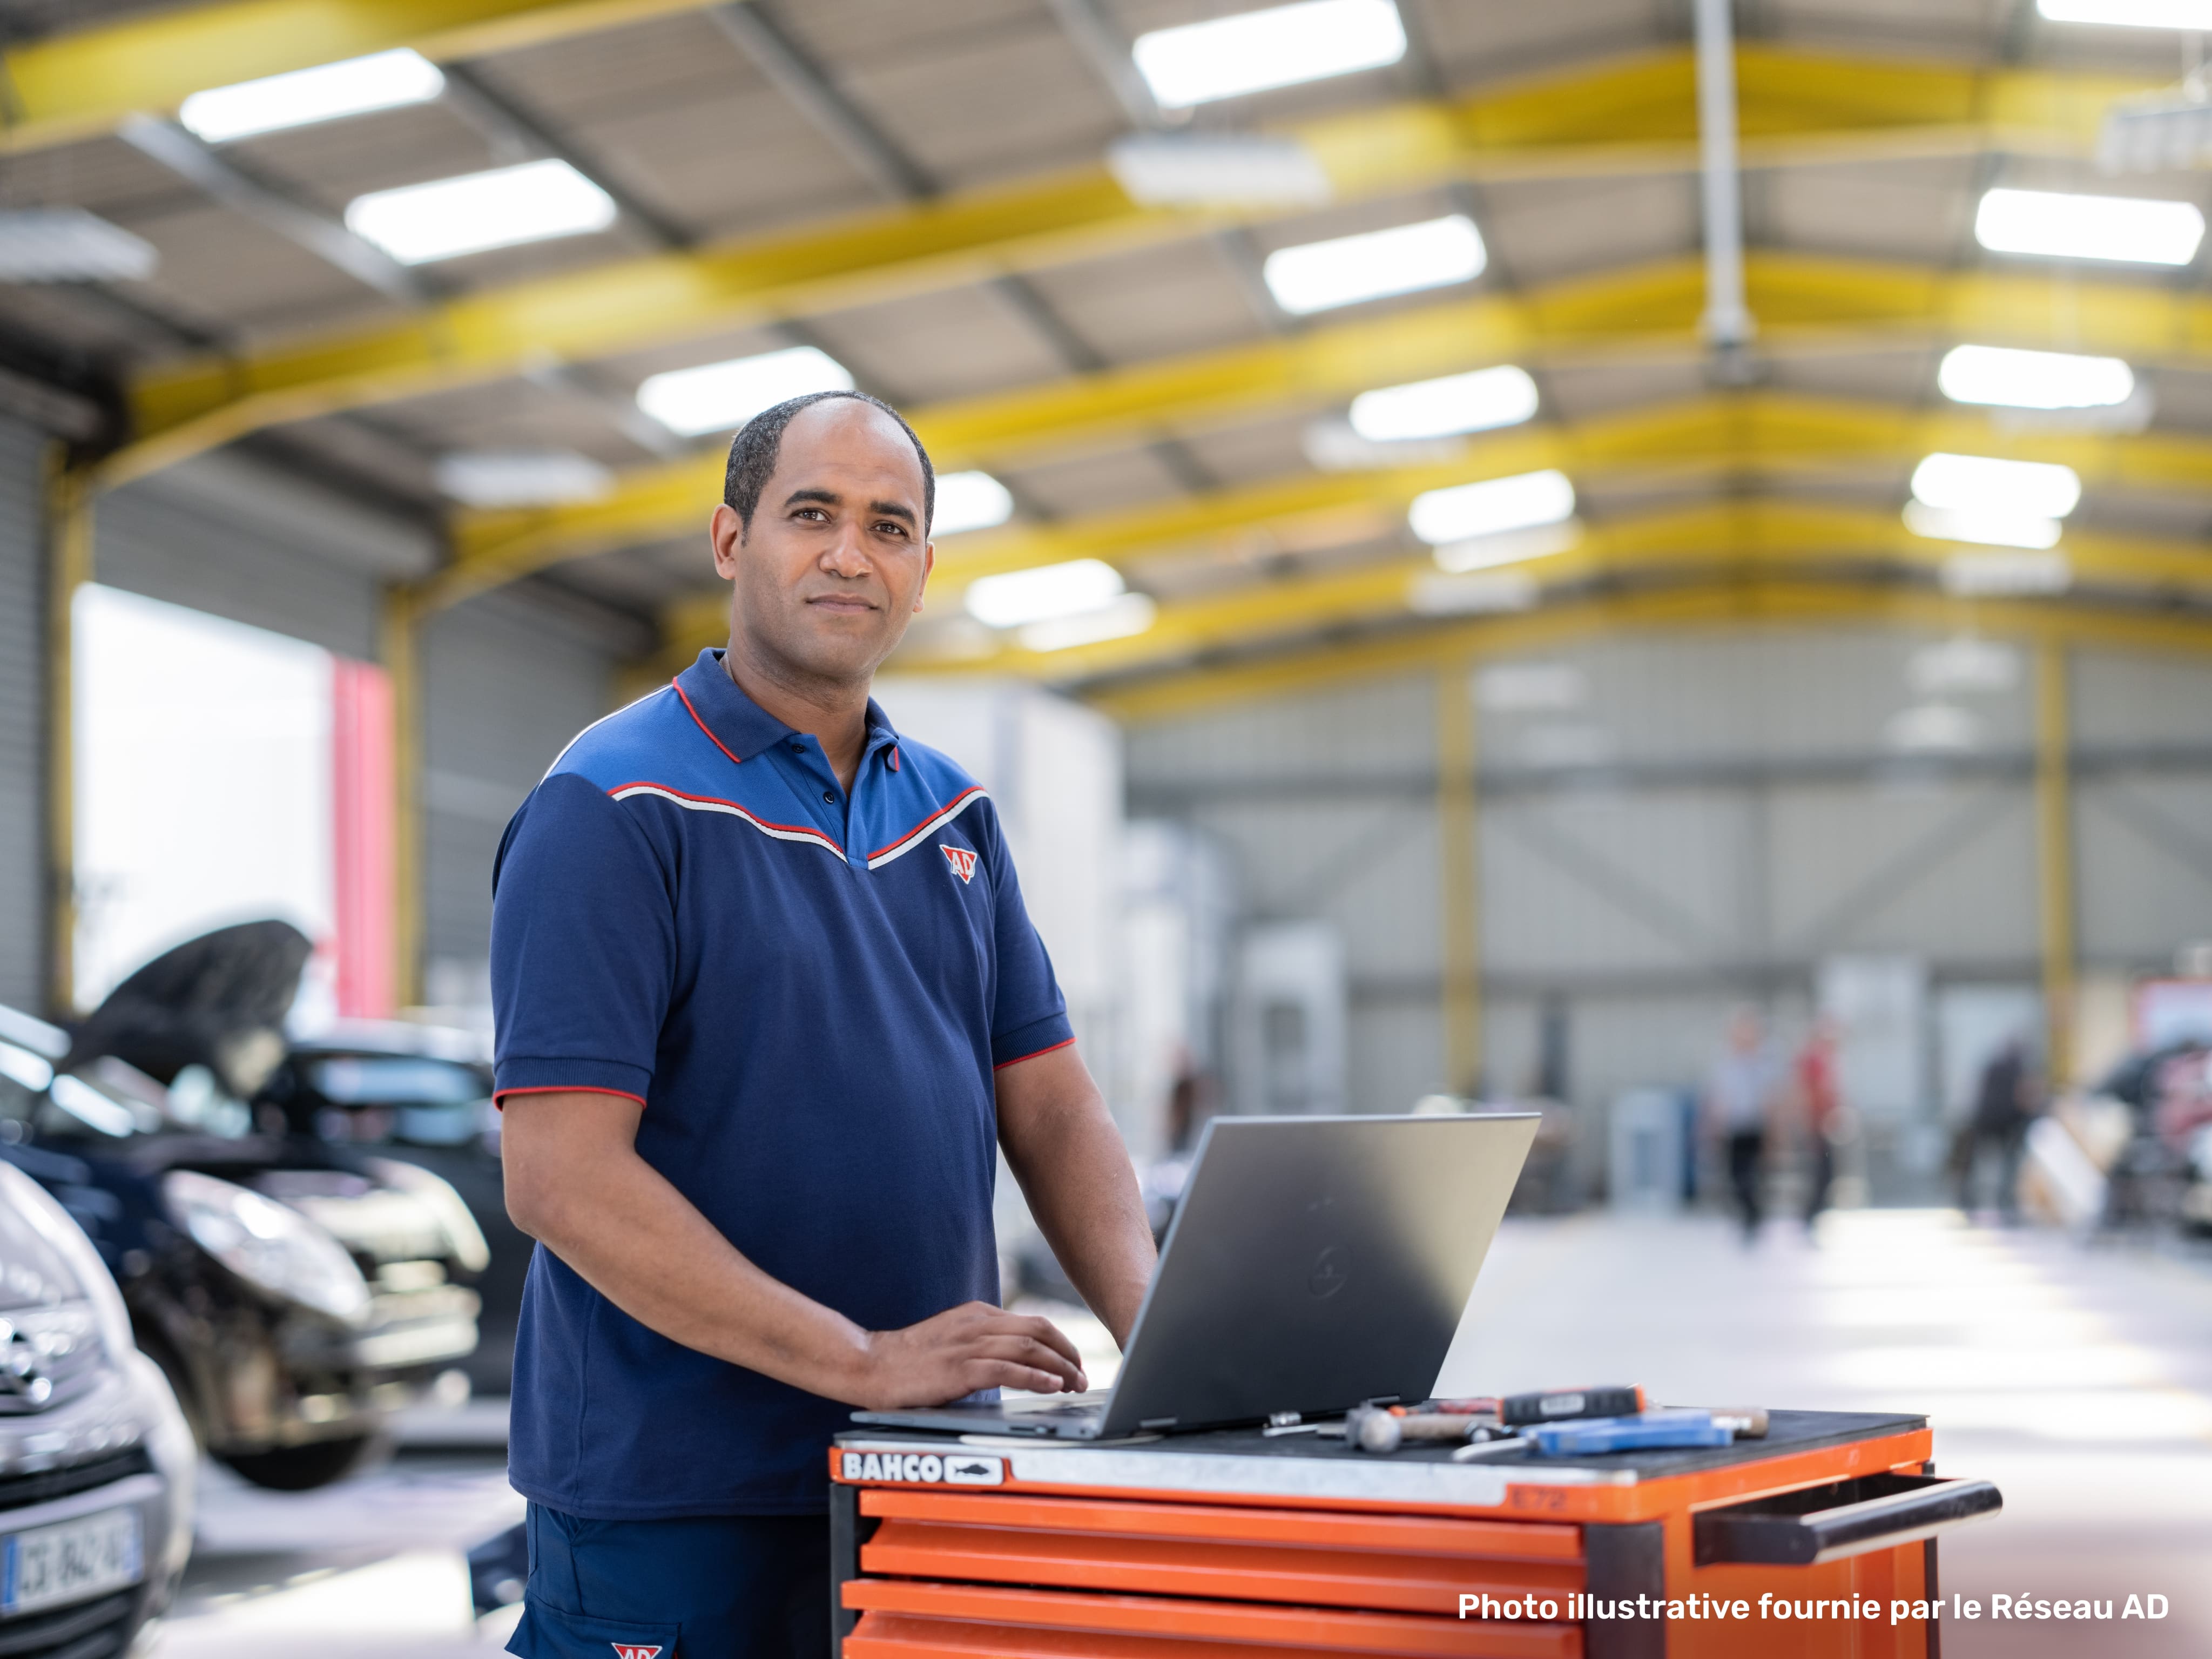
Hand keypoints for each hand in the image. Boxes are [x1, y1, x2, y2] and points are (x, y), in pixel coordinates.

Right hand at [849, 1302, 1087, 1407]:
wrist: (870, 1363)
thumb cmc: (910, 1359)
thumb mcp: (953, 1340)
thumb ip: (982, 1344)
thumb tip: (1016, 1362)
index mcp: (978, 1315)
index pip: (1033, 1323)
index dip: (1060, 1343)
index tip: (1073, 1362)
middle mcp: (978, 1324)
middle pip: (1040, 1329)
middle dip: (1068, 1353)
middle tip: (1082, 1375)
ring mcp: (969, 1344)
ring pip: (1030, 1347)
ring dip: (1060, 1367)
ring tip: (1075, 1383)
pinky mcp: (959, 1368)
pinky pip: (1008, 1369)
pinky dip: (1035, 1376)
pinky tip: (1051, 1386)